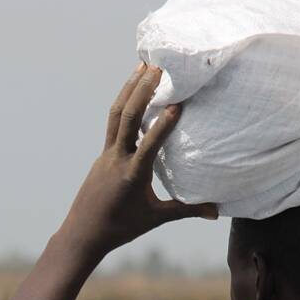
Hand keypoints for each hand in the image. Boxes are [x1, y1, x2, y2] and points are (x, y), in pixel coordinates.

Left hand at [56, 64, 217, 258]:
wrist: (83, 233)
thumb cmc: (121, 227)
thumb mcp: (156, 218)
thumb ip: (186, 210)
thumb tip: (216, 213)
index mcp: (132, 175)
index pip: (148, 146)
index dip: (162, 125)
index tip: (177, 104)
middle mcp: (116, 159)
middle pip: (126, 118)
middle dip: (141, 91)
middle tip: (156, 67)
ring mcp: (107, 154)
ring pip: (116, 115)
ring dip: (129, 89)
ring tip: (142, 66)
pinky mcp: (103, 154)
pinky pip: (112, 123)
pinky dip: (122, 104)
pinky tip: (132, 91)